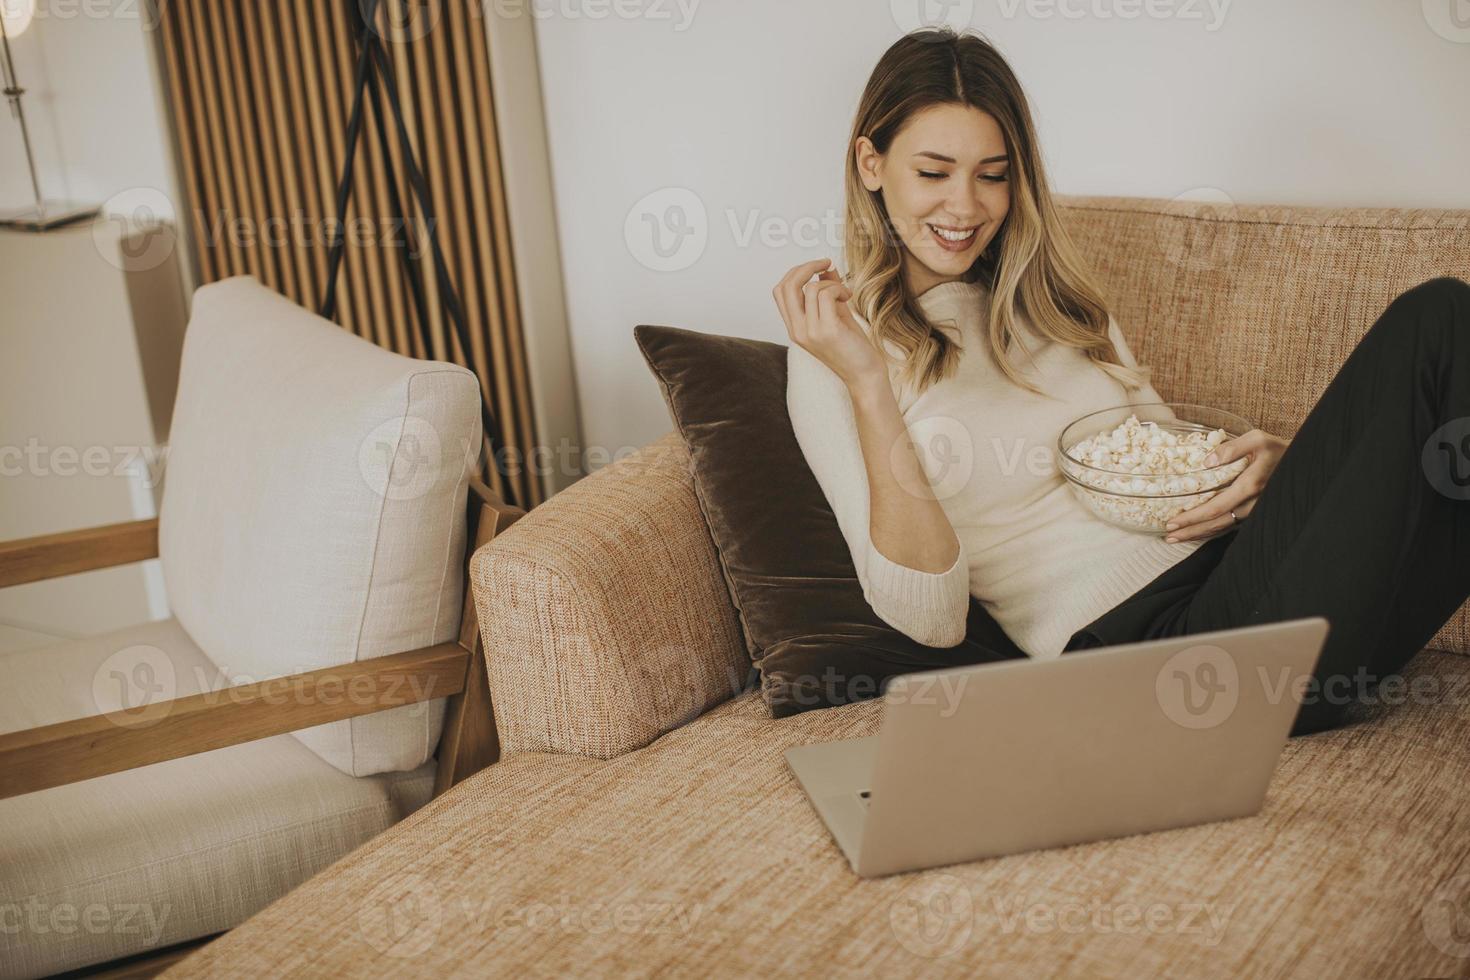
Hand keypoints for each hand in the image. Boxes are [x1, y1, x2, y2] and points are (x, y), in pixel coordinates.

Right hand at [772, 258, 886, 388]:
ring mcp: (810, 332)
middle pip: (787, 286)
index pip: (780, 291)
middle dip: (806, 267)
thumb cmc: (852, 348)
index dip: (795, 273)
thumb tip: (826, 267)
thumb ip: (828, 291)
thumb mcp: (836, 314)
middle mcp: (797, 331)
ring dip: (832, 283)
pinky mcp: (827, 331)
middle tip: (825, 262)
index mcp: (795, 328)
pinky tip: (848, 298)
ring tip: (845, 294)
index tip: (815, 266)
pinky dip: (839, 289)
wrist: (864, 375)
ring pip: (812, 288)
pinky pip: (827, 294)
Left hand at [1163, 428, 1289, 542]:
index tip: (1172, 522)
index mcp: (1250, 486)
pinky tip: (1197, 532)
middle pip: (1216, 524)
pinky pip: (1230, 526)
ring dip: (1198, 534)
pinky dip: (1211, 531)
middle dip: (1190, 531)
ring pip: (1222, 528)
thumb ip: (1232, 448)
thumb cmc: (1277, 449)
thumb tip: (1207, 461)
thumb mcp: (1257, 439)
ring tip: (1176, 538)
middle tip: (1168, 536)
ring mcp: (1254, 511)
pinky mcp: (1254, 513)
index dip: (1192, 518)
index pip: (1215, 508)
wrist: (1303, 465)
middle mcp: (1252, 504)